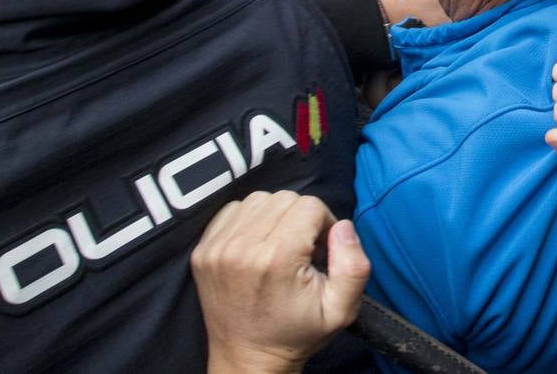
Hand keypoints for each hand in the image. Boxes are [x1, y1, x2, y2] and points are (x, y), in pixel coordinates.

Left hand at [191, 192, 370, 373]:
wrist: (248, 359)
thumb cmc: (297, 333)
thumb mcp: (341, 310)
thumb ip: (354, 265)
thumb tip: (342, 226)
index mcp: (277, 258)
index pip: (310, 205)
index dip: (325, 223)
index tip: (321, 251)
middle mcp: (242, 247)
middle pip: (284, 198)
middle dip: (301, 219)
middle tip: (303, 251)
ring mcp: (217, 248)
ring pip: (259, 199)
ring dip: (276, 216)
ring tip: (281, 246)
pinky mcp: (202, 250)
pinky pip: (233, 210)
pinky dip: (250, 219)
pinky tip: (258, 244)